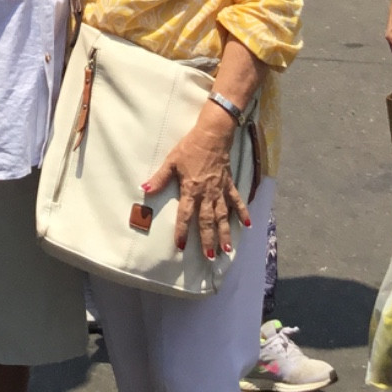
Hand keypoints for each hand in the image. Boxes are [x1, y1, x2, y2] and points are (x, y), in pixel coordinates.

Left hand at [143, 108, 249, 259]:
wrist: (212, 135)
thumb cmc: (190, 147)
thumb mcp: (172, 161)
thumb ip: (160, 178)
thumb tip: (144, 189)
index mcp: (191, 189)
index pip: (185, 215)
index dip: (182, 231)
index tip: (181, 246)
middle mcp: (206, 194)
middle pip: (206, 220)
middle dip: (208, 239)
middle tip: (210, 256)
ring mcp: (220, 190)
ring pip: (223, 215)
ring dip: (225, 232)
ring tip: (227, 248)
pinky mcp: (229, 184)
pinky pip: (236, 200)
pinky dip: (242, 212)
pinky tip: (247, 225)